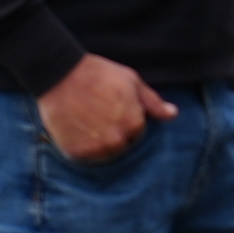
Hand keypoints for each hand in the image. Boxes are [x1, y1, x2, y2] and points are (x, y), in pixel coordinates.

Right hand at [38, 53, 177, 163]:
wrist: (61, 75)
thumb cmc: (99, 75)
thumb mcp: (132, 82)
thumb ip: (153, 102)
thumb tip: (173, 114)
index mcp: (134, 123)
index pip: (138, 133)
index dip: (127, 120)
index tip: (114, 109)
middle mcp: (117, 140)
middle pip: (122, 146)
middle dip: (115, 133)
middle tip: (99, 115)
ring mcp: (95, 148)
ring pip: (105, 154)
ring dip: (101, 143)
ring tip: (89, 122)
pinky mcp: (76, 152)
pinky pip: (85, 157)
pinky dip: (84, 147)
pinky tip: (78, 129)